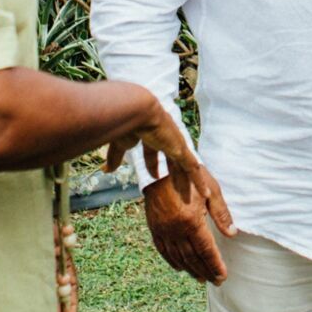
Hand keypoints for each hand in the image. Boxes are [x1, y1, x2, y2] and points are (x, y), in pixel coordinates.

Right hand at [103, 95, 234, 237]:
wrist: (136, 112)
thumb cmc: (126, 124)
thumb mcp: (120, 144)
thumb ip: (115, 157)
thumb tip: (106, 170)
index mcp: (149, 135)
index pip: (153, 153)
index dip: (153, 166)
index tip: (154, 177)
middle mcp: (165, 139)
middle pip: (172, 162)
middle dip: (174, 176)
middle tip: (176, 189)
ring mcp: (175, 144)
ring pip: (184, 168)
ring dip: (187, 183)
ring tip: (191, 198)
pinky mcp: (181, 150)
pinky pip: (193, 169)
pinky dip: (198, 182)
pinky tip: (205, 193)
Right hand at [143, 173, 228, 284]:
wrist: (160, 167)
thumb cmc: (189, 175)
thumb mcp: (211, 189)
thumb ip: (221, 213)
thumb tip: (232, 233)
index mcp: (191, 221)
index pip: (206, 250)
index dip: (215, 265)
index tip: (223, 276)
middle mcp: (176, 230)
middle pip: (192, 258)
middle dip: (205, 271)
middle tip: (216, 281)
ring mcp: (163, 230)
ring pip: (178, 257)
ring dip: (191, 270)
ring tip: (201, 278)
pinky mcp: (154, 228)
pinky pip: (163, 250)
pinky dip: (173, 261)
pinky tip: (180, 267)